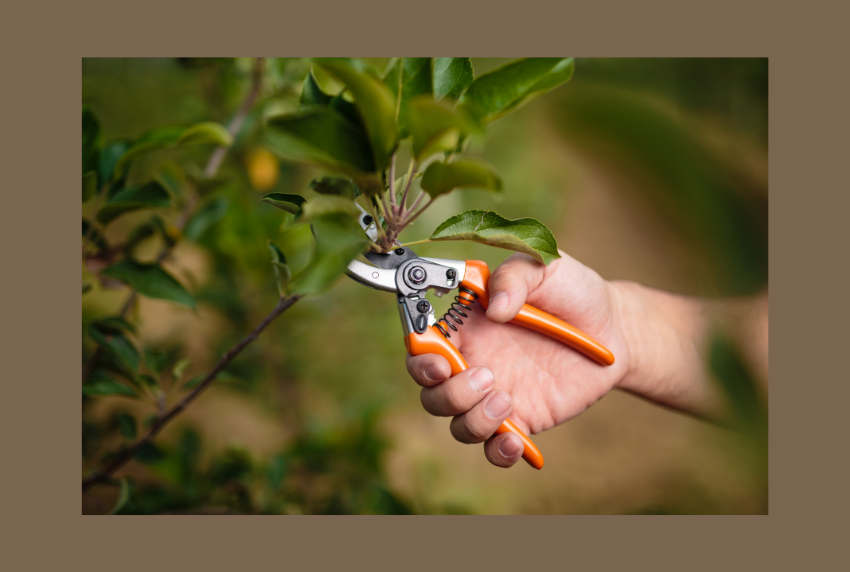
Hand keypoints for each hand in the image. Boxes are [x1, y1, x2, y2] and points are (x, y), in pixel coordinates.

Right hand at [406, 251, 633, 467]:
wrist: (614, 329)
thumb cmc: (573, 292)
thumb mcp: (545, 266)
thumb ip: (515, 277)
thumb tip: (495, 306)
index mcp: (466, 325)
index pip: (422, 345)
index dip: (419, 355)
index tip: (438, 358)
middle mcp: (473, 362)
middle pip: (431, 392)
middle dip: (447, 392)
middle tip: (485, 376)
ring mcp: (494, 395)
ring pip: (457, 424)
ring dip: (473, 418)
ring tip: (508, 399)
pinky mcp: (521, 421)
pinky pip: (494, 449)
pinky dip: (498, 452)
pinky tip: (517, 440)